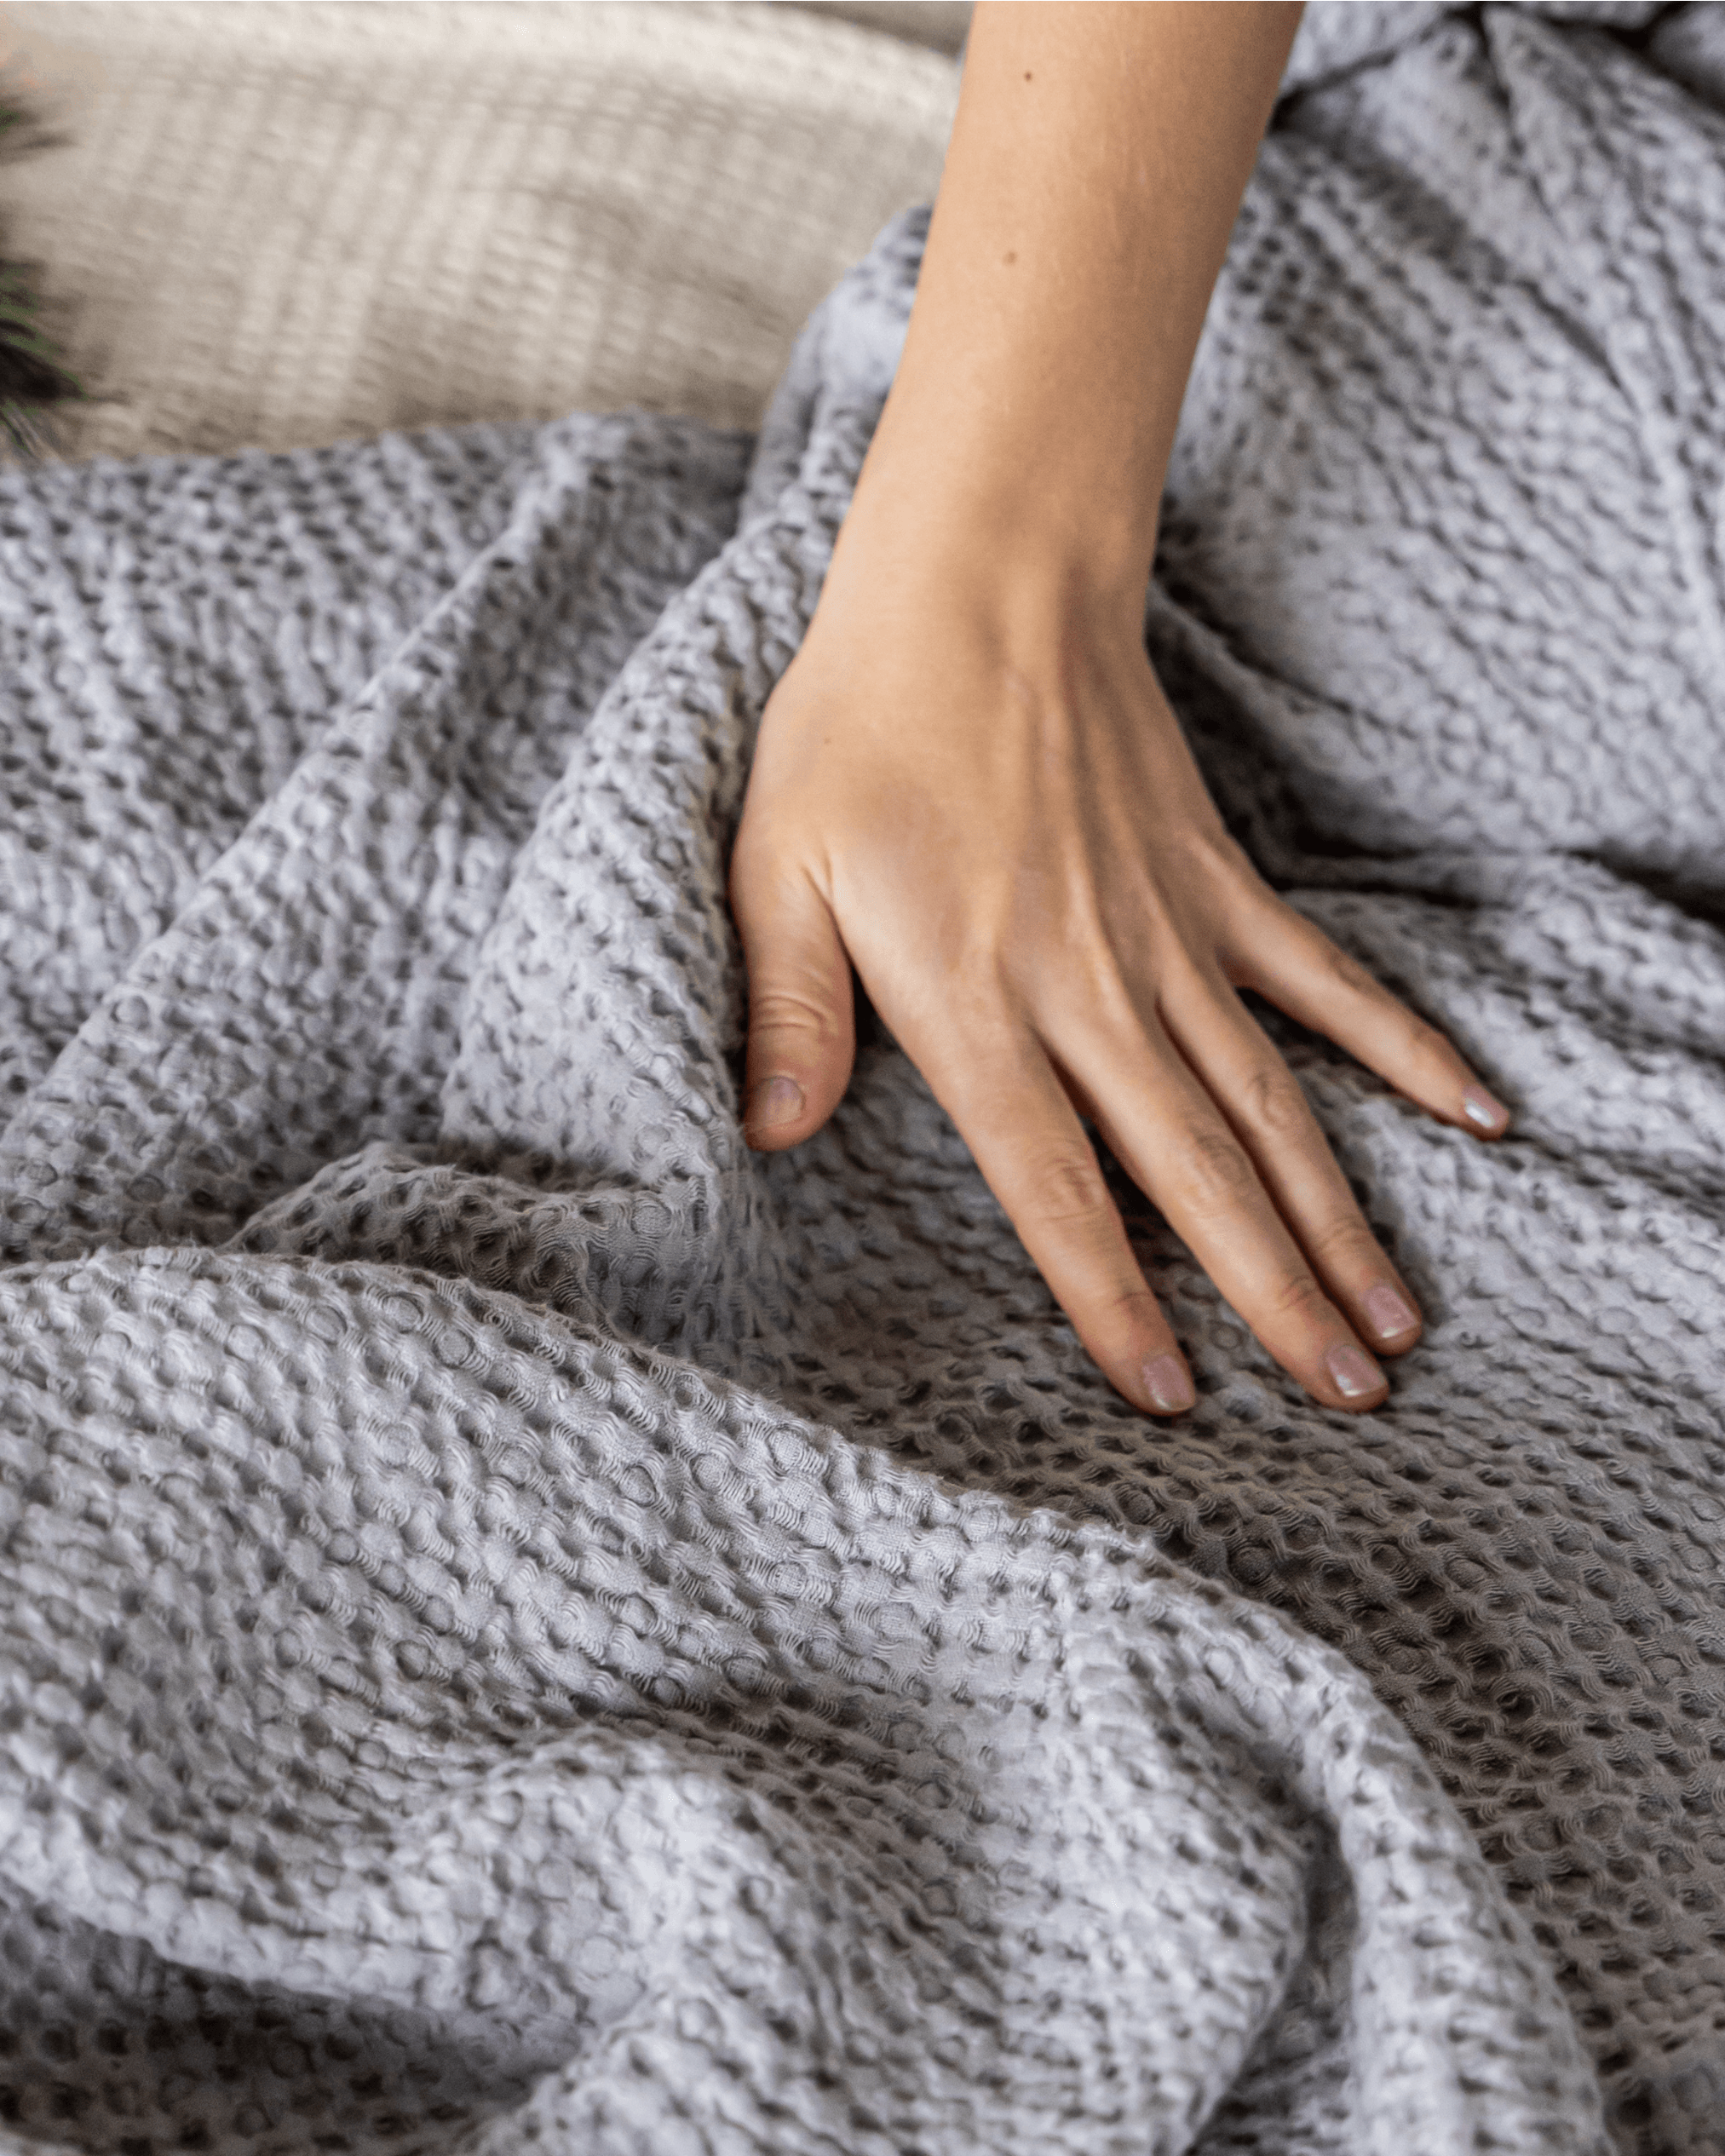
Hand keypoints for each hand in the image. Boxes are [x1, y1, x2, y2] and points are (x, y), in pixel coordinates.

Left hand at [729, 551, 1507, 1415]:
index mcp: (976, 1003)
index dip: (1110, 1299)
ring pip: (1274, 1104)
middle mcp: (1092, 990)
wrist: (979, 591)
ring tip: (1393, 1321)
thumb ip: (786, 1008)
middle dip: (1268, 1295)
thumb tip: (767, 1137)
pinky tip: (1475, 1114)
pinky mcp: (1219, 884)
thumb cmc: (857, 730)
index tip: (1171, 1394)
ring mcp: (1172, 937)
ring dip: (1338, 1219)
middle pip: (1196, 1173)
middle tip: (1342, 1398)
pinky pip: (1328, 980)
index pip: (1055, 1186)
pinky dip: (1401, 1048)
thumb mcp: (777, 867)